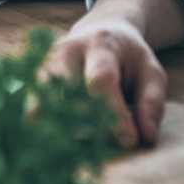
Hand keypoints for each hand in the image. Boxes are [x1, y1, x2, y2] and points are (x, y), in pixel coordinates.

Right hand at [43, 10, 167, 148]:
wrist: (98, 32)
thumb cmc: (128, 58)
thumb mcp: (151, 72)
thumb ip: (152, 102)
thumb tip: (146, 137)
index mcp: (99, 46)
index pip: (101, 81)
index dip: (113, 113)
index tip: (129, 141)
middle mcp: (64, 53)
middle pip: (67, 94)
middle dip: (85, 125)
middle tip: (102, 147)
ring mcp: (44, 66)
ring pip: (44, 104)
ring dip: (61, 131)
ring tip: (76, 151)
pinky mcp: (32, 80)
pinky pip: (32, 109)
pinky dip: (44, 129)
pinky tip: (54, 147)